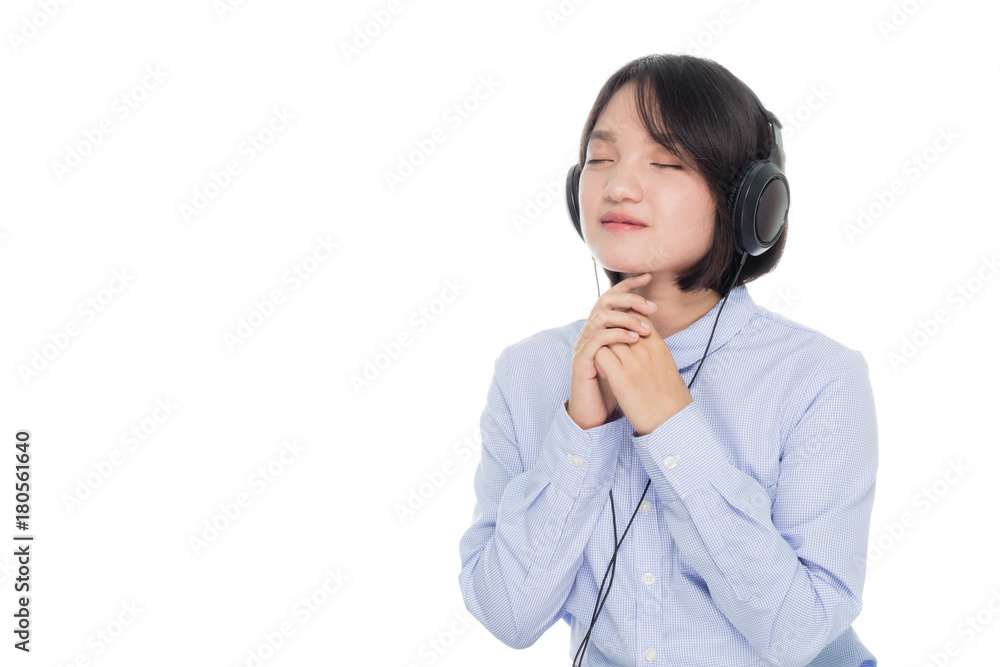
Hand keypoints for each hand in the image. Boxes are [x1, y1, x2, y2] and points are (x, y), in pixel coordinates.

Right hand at [567, 272, 657, 430]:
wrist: (595, 413)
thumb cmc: (613, 386)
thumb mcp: (628, 358)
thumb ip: (633, 339)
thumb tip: (651, 322)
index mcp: (600, 328)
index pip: (612, 297)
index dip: (629, 284)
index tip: (649, 276)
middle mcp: (589, 332)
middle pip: (604, 301)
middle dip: (629, 299)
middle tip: (652, 307)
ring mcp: (583, 345)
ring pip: (600, 318)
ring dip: (625, 318)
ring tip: (646, 327)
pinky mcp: (581, 360)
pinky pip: (597, 340)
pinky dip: (616, 335)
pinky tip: (634, 339)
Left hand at [594, 300, 692, 436]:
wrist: (673, 424)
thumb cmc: (673, 401)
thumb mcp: (669, 368)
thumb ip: (657, 353)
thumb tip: (650, 346)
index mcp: (659, 347)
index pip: (638, 317)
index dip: (625, 321)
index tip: (619, 333)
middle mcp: (646, 350)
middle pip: (620, 324)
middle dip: (610, 332)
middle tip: (607, 347)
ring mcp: (633, 363)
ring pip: (607, 337)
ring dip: (601, 346)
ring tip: (604, 361)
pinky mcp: (621, 378)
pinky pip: (600, 355)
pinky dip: (596, 359)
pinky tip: (601, 372)